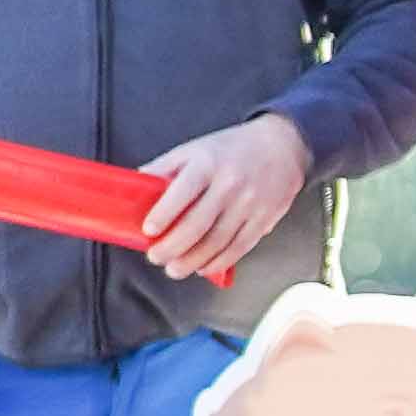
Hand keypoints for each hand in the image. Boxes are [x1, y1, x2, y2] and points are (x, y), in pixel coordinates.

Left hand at [139, 115, 315, 282]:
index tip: (148, 231)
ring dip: (192, 261)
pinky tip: (203, 267)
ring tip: (174, 269)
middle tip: (156, 257)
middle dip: (172, 247)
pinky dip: (218, 262)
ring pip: (218, 242)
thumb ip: (163, 169)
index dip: (163, 215)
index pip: (182, 193)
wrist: (283, 146)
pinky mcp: (265, 219)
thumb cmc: (231, 149)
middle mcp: (230, 184)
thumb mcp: (194, 149)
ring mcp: (250, 204)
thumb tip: (132, 191)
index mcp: (208, 164)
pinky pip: (239, 248)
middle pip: (198, 225)